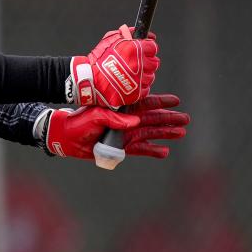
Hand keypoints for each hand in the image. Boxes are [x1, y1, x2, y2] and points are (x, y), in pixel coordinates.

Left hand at [44, 94, 188, 159]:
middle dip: (169, 118)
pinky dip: (152, 150)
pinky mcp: (122, 147)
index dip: (161, 102)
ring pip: (151, 133)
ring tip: (181, 133)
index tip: (176, 100)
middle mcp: (126, 120)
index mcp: (121, 108)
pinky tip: (165, 151)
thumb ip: (114, 118)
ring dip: (166, 133)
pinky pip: (141, 149)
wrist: (65, 138)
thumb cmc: (78, 122)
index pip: (145, 103)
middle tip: (186, 119)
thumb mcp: (95, 116)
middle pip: (153, 118)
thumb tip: (135, 122)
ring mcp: (125, 134)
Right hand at [68, 25, 158, 108]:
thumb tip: (137, 32)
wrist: (89, 80)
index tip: (142, 50)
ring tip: (129, 74)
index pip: (153, 47)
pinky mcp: (137, 93)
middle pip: (154, 62)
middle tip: (134, 63)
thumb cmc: (98, 59)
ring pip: (150, 76)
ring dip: (143, 74)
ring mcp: (139, 80)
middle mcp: (139, 64)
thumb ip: (125, 33)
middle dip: (146, 61)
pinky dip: (139, 86)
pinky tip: (128, 83)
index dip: (147, 48)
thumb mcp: (109, 40)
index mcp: (133, 49)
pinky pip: (146, 88)